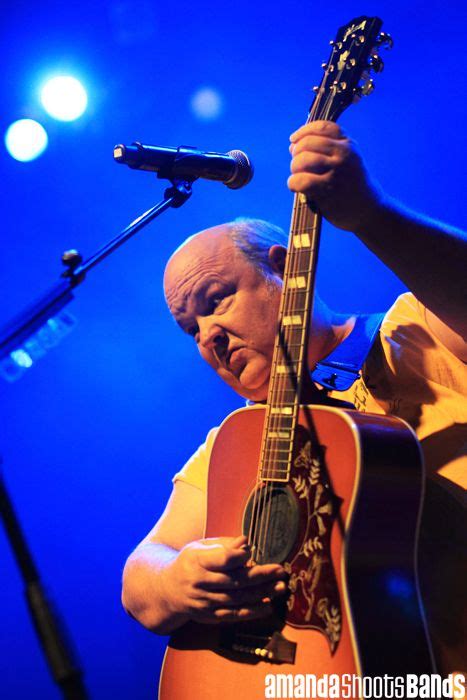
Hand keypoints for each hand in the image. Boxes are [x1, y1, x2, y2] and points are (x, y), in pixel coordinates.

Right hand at [166, 535, 286, 623]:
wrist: (166, 590)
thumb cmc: (190, 562)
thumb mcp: (200, 547)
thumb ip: (224, 545)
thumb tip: (246, 542)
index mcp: (196, 560)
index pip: (221, 559)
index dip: (238, 556)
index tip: (252, 552)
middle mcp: (199, 583)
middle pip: (234, 580)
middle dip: (260, 576)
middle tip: (280, 570)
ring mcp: (204, 602)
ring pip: (237, 599)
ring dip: (261, 594)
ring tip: (280, 587)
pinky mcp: (208, 616)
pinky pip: (233, 615)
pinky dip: (251, 611)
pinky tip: (267, 605)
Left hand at [288, 120, 382, 232]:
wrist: (369, 211)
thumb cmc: (352, 186)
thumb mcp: (349, 160)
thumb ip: (327, 149)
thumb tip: (293, 144)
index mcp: (348, 145)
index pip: (322, 127)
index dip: (303, 132)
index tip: (294, 140)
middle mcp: (343, 155)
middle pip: (307, 143)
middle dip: (296, 153)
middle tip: (297, 165)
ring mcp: (336, 173)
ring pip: (302, 160)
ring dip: (294, 169)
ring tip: (298, 177)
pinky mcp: (328, 191)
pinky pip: (301, 181)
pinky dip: (293, 183)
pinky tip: (296, 187)